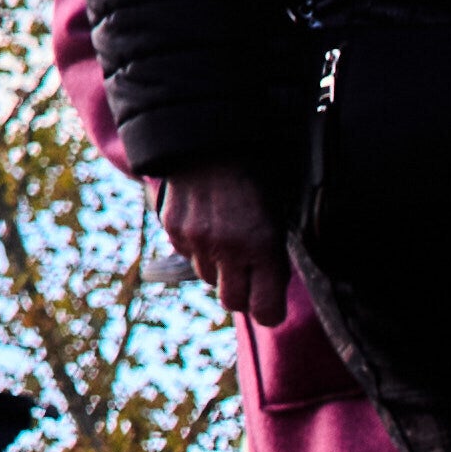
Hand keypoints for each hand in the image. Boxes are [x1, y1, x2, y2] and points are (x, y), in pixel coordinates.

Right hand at [154, 160, 291, 316]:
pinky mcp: (173, 229)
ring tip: (227, 236)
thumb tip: (270, 293)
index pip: (265, 311)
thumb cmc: (255, 180)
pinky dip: (198, 246)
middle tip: (250, 275)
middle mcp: (228, 248)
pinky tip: (206, 221)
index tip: (270, 303)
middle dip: (243, 294)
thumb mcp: (277, 218)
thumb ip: (273, 257)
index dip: (269, 310)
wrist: (211, 139)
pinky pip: (188, 255)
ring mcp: (197, 240)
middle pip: (233, 302)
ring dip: (219, 267)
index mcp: (263, 246)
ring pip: (208, 278)